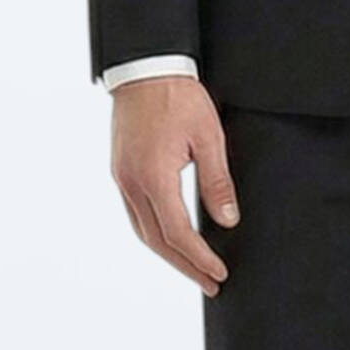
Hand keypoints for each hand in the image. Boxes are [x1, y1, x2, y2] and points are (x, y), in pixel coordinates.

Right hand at [109, 75, 240, 295]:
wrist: (146, 67)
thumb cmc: (178, 96)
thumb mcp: (208, 136)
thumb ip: (217, 181)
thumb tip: (228, 219)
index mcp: (154, 176)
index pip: (177, 233)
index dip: (198, 258)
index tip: (218, 273)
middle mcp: (132, 183)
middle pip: (156, 241)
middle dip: (185, 266)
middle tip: (210, 283)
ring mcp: (122, 178)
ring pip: (142, 231)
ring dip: (168, 254)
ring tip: (194, 267)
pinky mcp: (121, 170)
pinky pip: (135, 214)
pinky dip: (154, 233)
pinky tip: (171, 237)